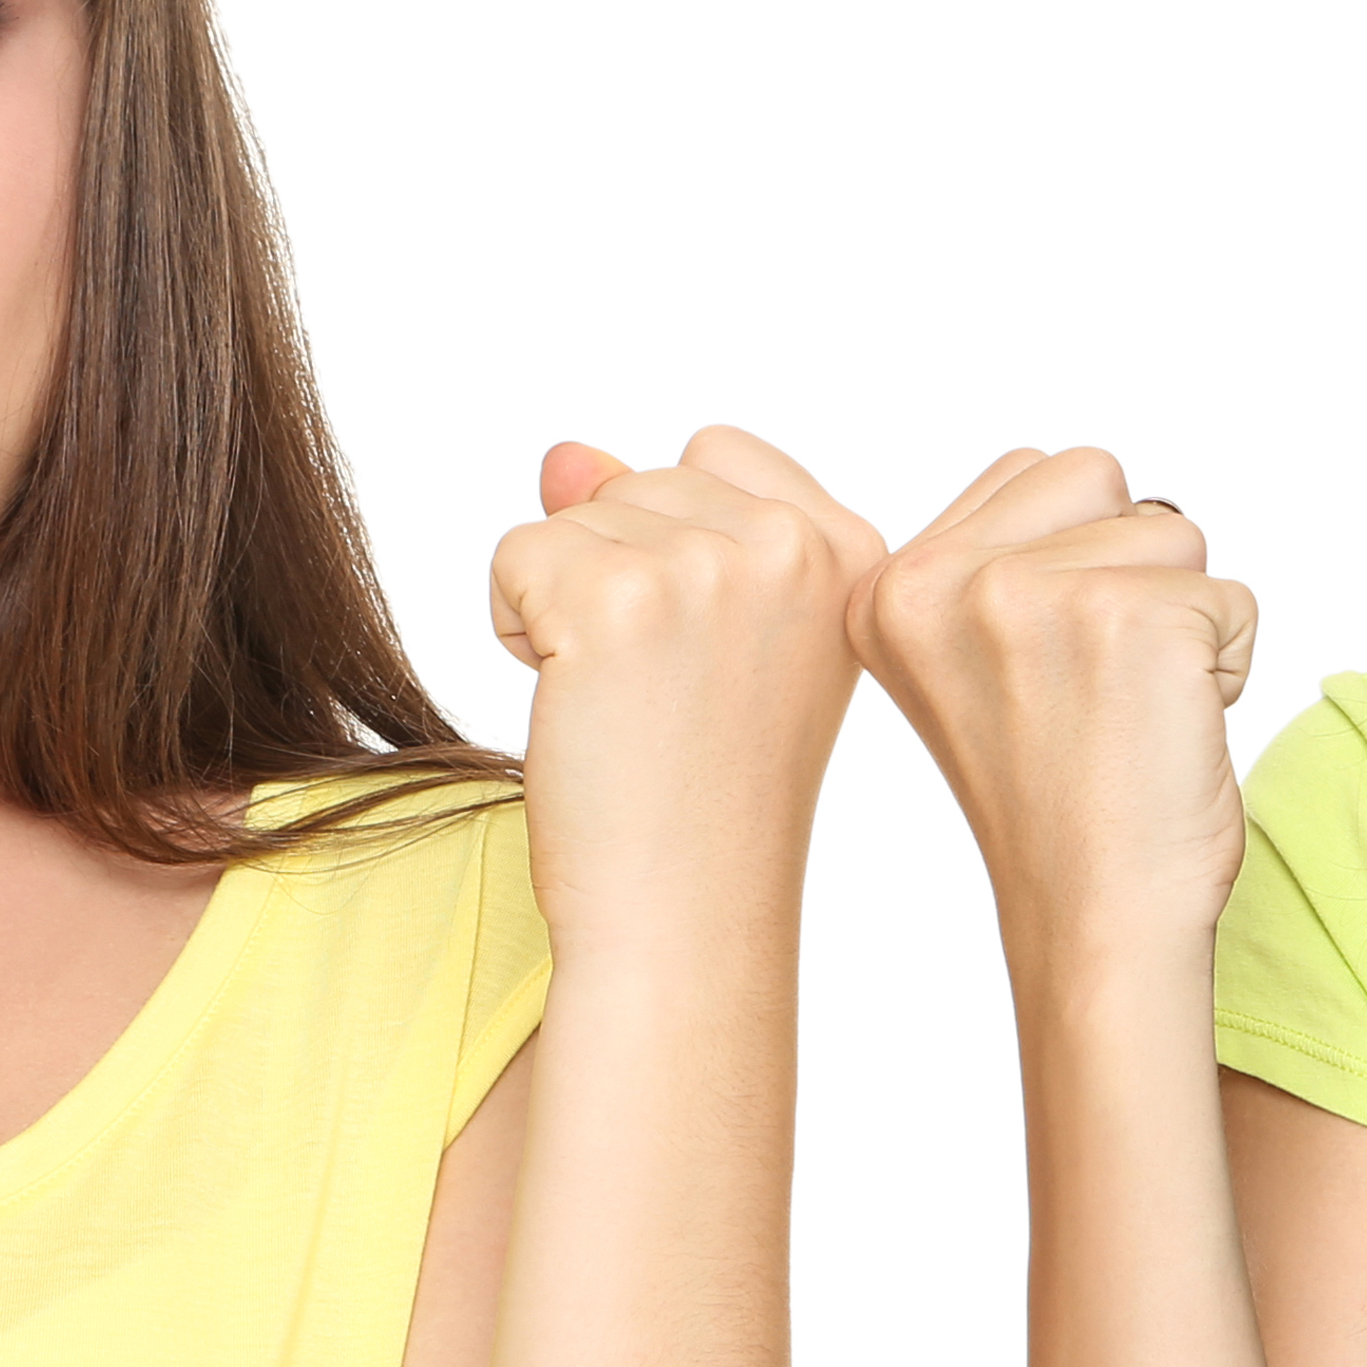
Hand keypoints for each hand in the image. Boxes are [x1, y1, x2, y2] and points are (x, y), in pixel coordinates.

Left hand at [489, 425, 887, 945]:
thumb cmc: (702, 793)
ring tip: (626, 706)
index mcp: (851, 550)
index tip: (708, 655)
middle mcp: (796, 545)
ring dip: (564, 604)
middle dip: (616, 573)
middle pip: (637, 481)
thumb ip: (658, 521)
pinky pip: (515, 554)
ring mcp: (710, 568)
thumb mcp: (714, 636)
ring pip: (571, 517)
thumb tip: (563, 453)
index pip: (714, 453)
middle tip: (663, 695)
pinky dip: (516, 627)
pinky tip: (577, 705)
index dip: (675, 545)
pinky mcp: (616, 599)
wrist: (683, 913)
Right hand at [853, 446, 1259, 962]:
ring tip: (1130, 715)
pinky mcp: (1131, 623)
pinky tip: (1169, 737)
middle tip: (1098, 691)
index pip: (1032, 474)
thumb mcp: (976, 665)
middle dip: (1129, 572)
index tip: (1049, 677)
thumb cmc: (1060, 807)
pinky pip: (1233, 598)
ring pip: (1173, 532)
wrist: (1095, 927)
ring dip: (1182, 619)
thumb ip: (998, 564)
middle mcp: (939, 582)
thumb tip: (1097, 482)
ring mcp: (1030, 598)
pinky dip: (1228, 665)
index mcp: (886, 589)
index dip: (1074, 568)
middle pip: (1099, 478)